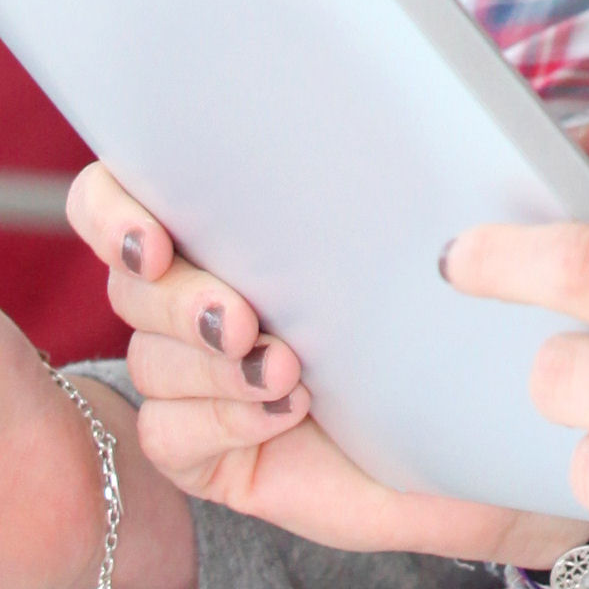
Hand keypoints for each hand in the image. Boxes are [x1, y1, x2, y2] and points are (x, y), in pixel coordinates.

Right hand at [65, 160, 548, 572]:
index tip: (153, 229)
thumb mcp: (449, 272)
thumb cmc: (454, 353)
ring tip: (285, 373)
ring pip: (150, 352)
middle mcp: (212, 289)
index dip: (117, 205)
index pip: (130, 189)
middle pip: (133, 275)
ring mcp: (201, 371)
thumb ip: (444, 199)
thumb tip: (468, 124)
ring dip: (209, 364)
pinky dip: (220, 422)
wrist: (471, 465)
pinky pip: (168, 431)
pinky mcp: (200, 444)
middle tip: (241, 318)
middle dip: (177, 293)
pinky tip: (278, 416)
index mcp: (250, 228)